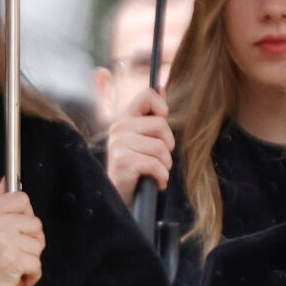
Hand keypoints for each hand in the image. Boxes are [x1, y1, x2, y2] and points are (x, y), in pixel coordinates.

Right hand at [0, 180, 44, 285]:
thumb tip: (8, 179)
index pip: (21, 198)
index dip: (26, 215)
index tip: (19, 229)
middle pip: (35, 222)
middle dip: (32, 240)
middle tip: (17, 252)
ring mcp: (2, 242)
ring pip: (39, 244)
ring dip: (31, 259)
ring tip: (14, 266)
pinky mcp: (12, 261)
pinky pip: (38, 263)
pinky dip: (32, 275)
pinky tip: (17, 278)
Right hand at [104, 88, 174, 207]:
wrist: (121, 199)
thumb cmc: (136, 169)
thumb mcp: (143, 139)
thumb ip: (151, 114)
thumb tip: (161, 87)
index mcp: (124, 119)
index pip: (147, 95)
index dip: (162, 108)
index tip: (161, 124)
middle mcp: (118, 128)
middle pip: (161, 124)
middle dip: (167, 147)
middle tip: (157, 159)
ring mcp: (118, 144)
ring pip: (161, 148)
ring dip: (165, 166)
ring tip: (154, 173)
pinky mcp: (123, 162)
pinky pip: (156, 165)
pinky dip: (161, 178)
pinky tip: (154, 182)